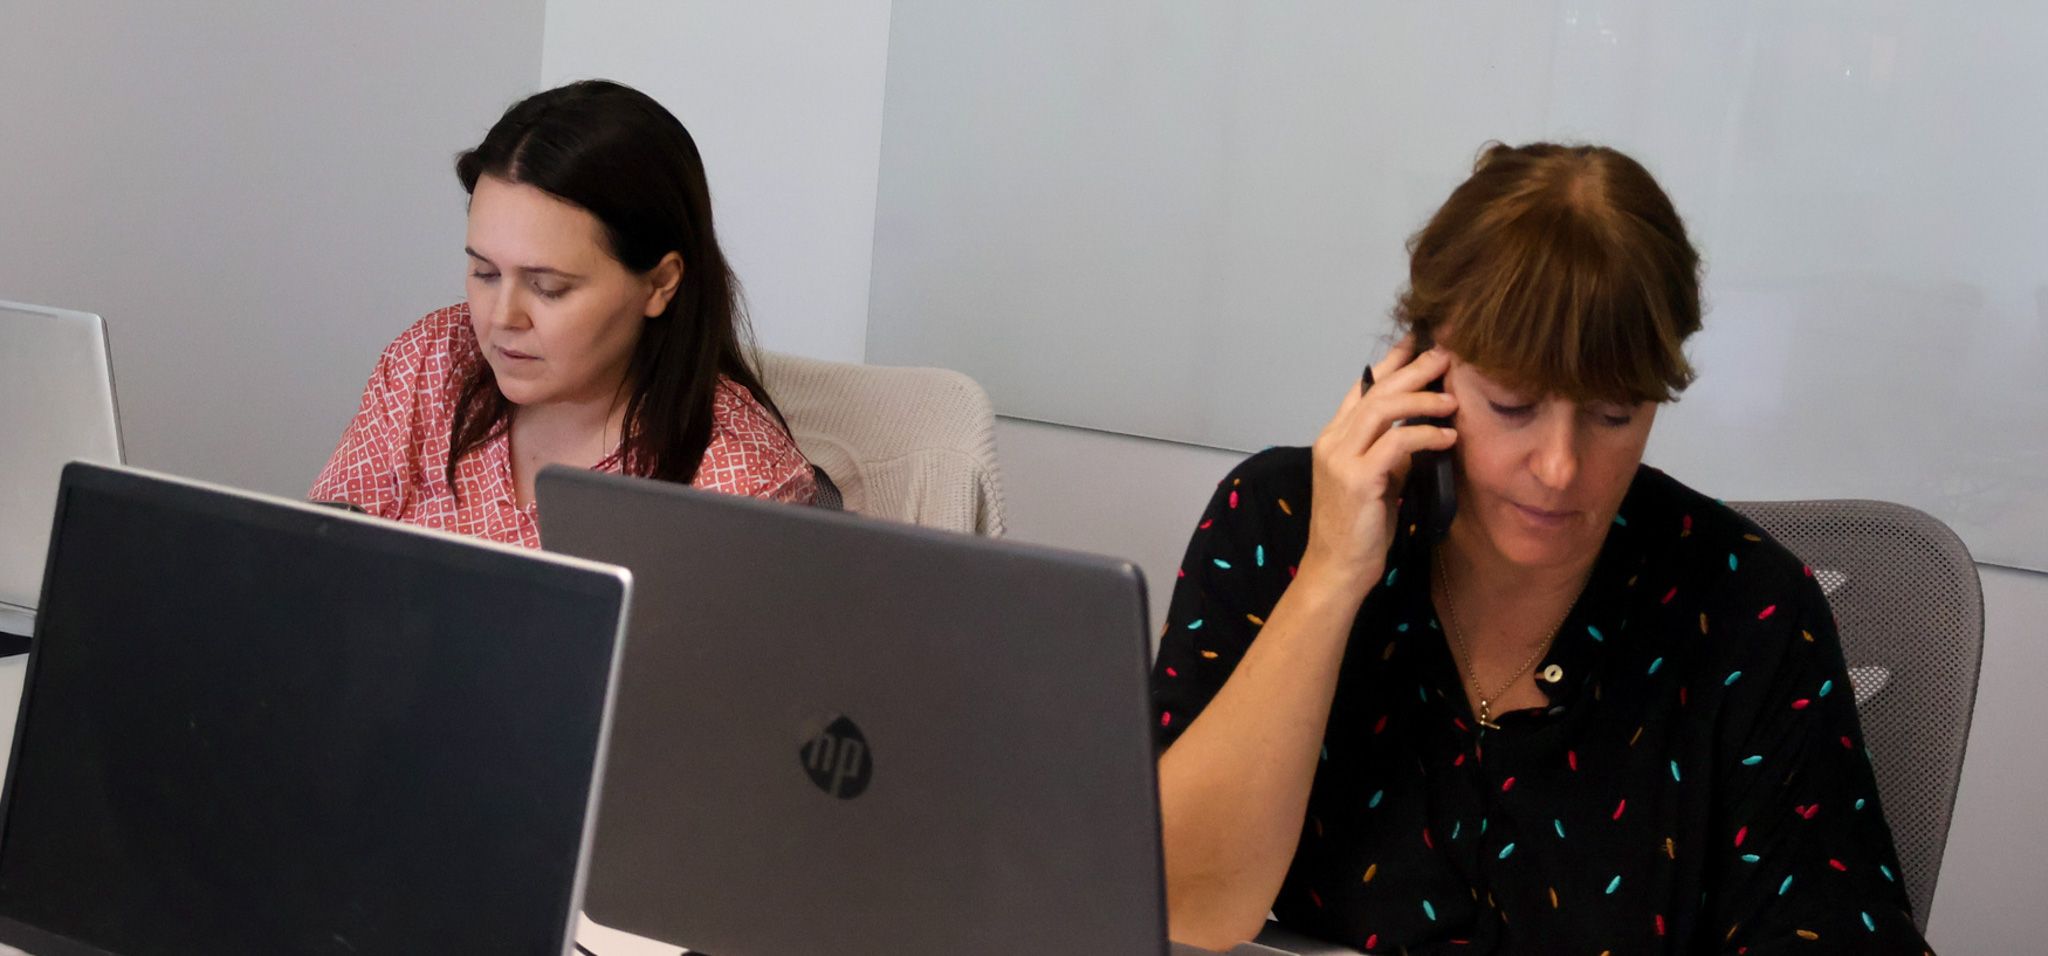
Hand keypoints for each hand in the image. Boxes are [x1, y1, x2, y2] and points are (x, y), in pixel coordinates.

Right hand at [1297, 336, 1458, 599]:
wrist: (1336, 568)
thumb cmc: (1357, 529)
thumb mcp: (1375, 480)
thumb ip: (1389, 453)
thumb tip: (1421, 431)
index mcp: (1333, 438)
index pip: (1362, 387)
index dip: (1390, 362)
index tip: (1418, 342)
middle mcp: (1332, 441)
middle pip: (1375, 390)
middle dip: (1412, 370)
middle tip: (1444, 356)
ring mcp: (1341, 459)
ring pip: (1383, 409)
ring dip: (1422, 399)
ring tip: (1453, 398)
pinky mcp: (1357, 479)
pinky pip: (1397, 444)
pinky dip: (1426, 435)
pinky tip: (1448, 438)